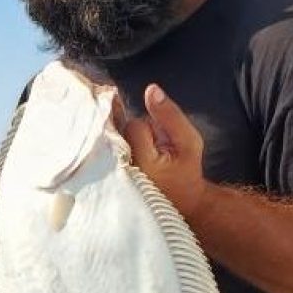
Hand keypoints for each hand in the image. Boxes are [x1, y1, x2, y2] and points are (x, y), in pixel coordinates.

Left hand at [118, 84, 212, 222]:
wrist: (182, 202)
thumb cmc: (187, 172)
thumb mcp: (188, 141)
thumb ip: (170, 115)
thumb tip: (150, 89)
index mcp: (142, 161)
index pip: (135, 125)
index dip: (149, 127)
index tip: (160, 141)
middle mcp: (121, 170)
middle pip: (119, 133)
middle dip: (134, 135)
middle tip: (151, 150)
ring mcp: (111, 177)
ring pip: (111, 143)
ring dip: (125, 144)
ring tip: (143, 157)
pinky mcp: (106, 181)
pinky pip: (104, 155)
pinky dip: (114, 153)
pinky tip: (127, 160)